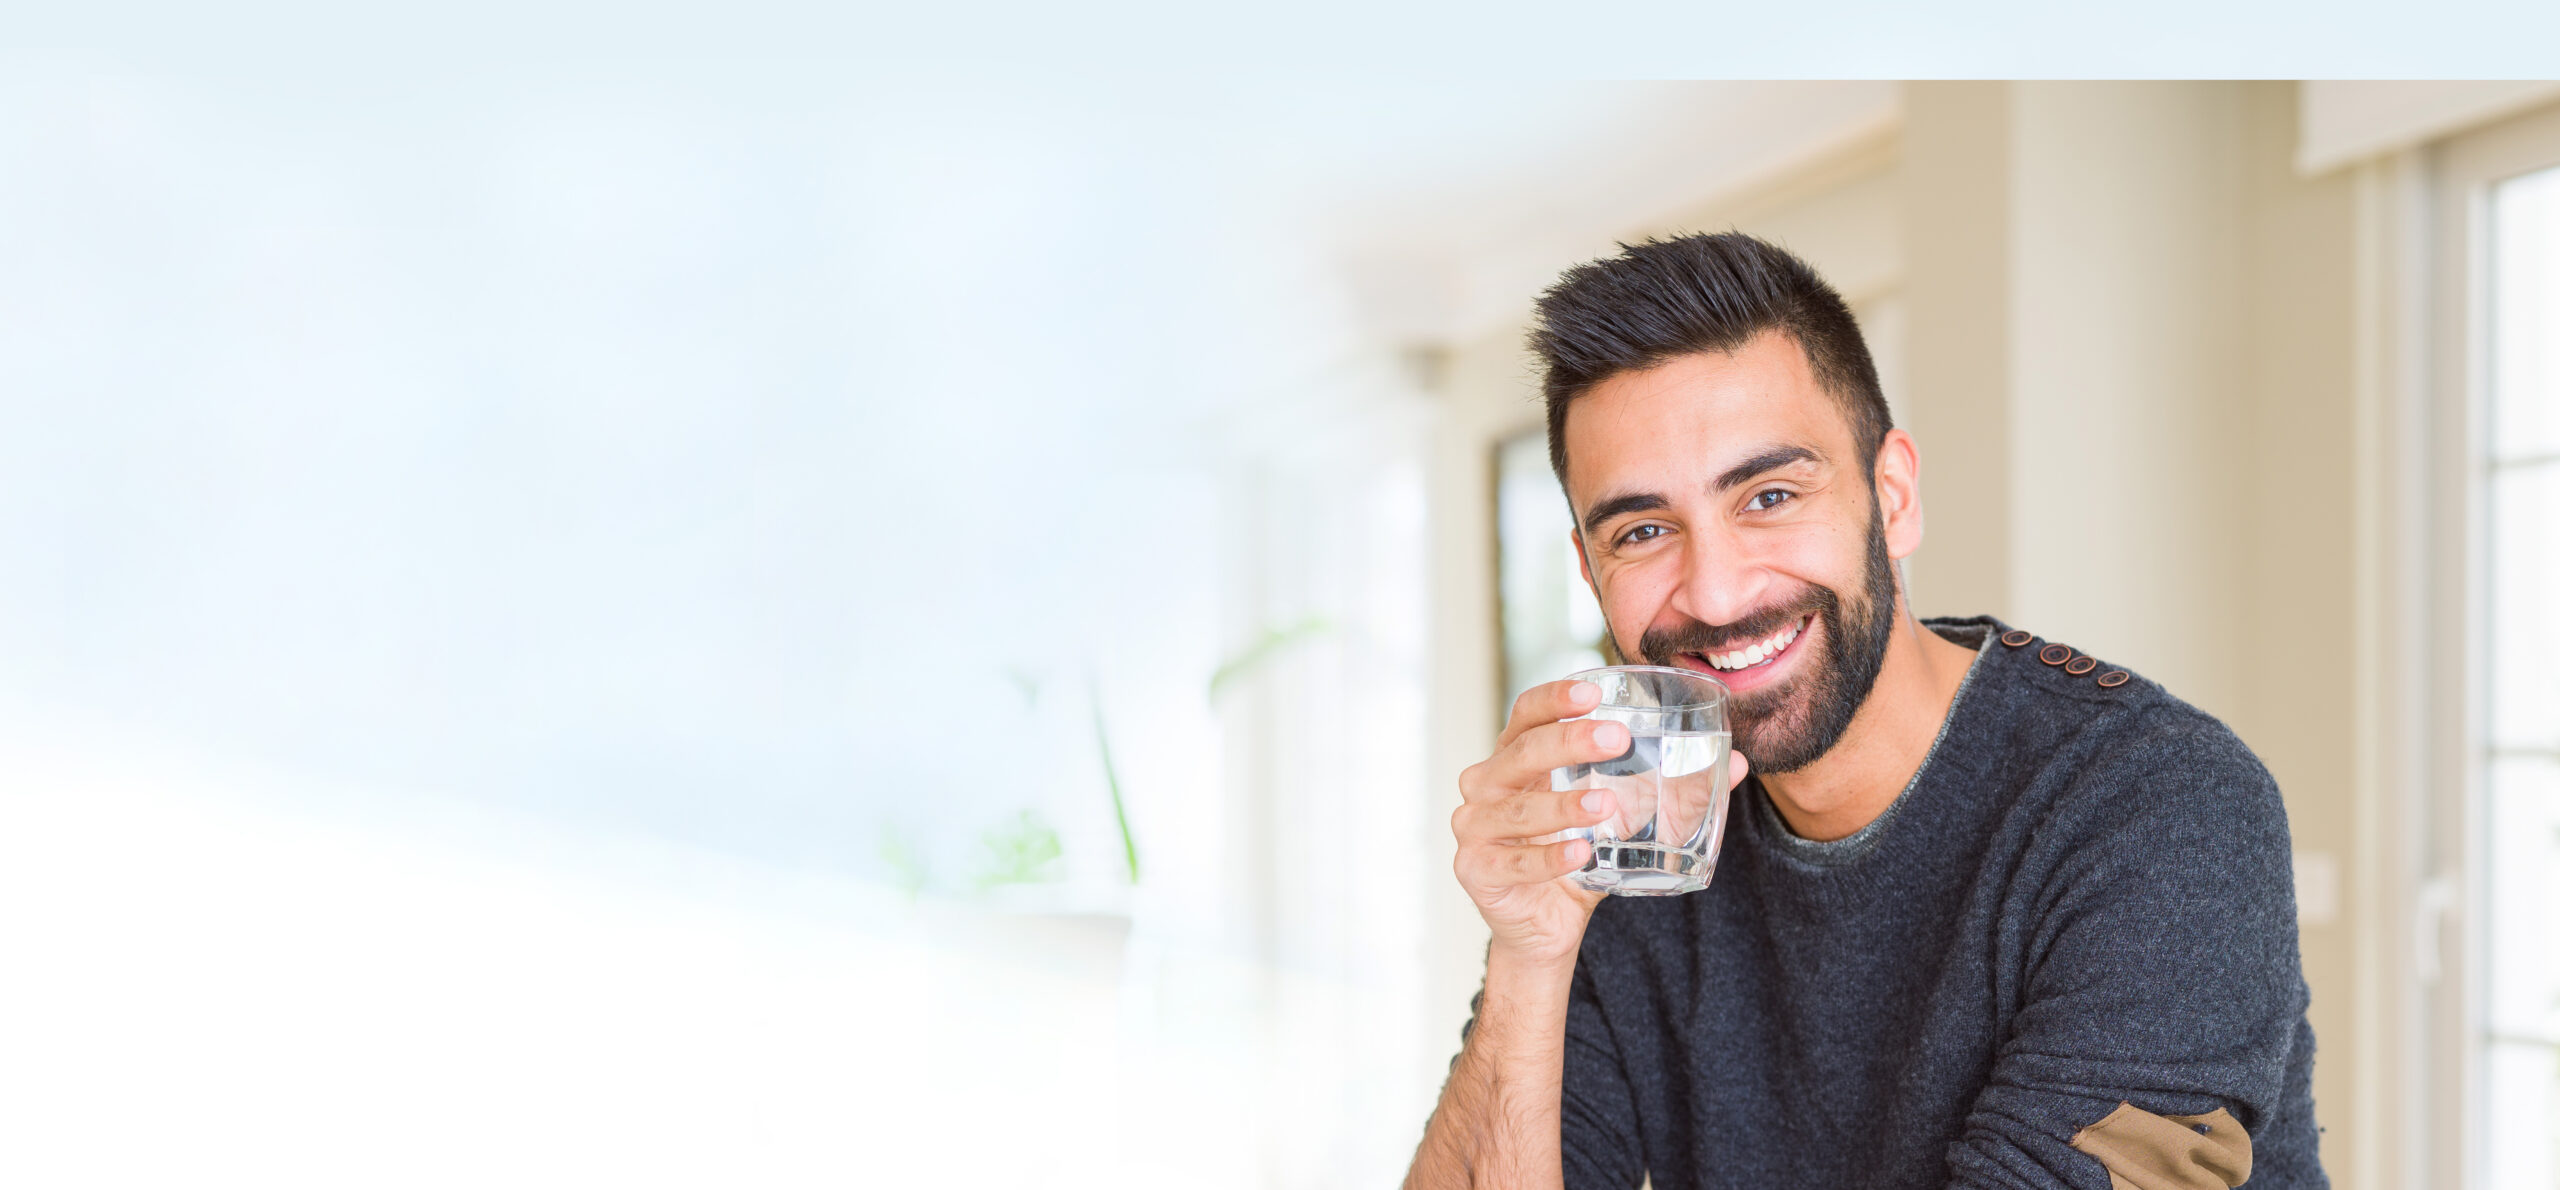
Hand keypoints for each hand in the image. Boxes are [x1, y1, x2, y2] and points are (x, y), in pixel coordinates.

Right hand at [1451, 679, 1750, 967]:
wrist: (1546, 925)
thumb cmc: (1579, 853)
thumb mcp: (1624, 815)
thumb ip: (1672, 788)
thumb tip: (1737, 763)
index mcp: (1516, 756)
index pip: (1526, 713)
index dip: (1555, 698)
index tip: (1594, 692)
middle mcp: (1486, 783)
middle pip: (1521, 751)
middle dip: (1568, 742)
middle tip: (1616, 741)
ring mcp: (1474, 827)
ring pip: (1519, 810)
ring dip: (1563, 807)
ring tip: (1605, 807)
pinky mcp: (1476, 870)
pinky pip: (1515, 862)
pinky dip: (1549, 859)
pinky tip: (1581, 855)